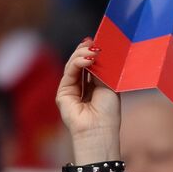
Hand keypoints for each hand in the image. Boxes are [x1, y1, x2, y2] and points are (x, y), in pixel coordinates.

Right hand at [56, 39, 120, 161]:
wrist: (99, 130)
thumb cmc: (108, 112)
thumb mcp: (109, 85)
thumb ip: (102, 69)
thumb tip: (97, 50)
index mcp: (94, 85)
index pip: (91, 64)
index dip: (93, 52)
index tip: (99, 41)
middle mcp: (81, 86)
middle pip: (80, 62)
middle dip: (86, 50)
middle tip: (94, 44)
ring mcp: (70, 89)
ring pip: (73, 65)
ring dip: (82, 55)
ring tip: (93, 51)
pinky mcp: (63, 93)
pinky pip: (69, 72)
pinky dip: (77, 63)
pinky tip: (87, 59)